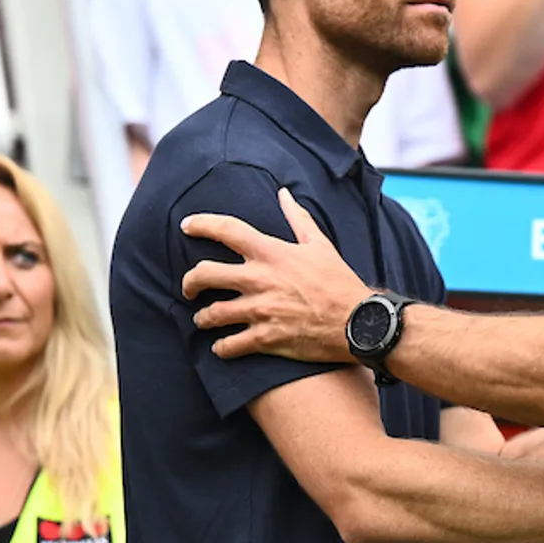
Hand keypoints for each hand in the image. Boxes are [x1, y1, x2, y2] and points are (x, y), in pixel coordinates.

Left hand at [183, 189, 372, 363]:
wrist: (357, 321)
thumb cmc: (338, 281)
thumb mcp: (319, 245)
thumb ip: (297, 218)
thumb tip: (283, 194)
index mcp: (270, 252)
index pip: (226, 230)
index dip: (201, 224)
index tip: (186, 226)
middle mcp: (259, 279)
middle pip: (203, 274)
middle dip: (189, 282)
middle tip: (189, 289)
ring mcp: (259, 310)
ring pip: (210, 314)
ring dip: (203, 318)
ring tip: (205, 320)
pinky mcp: (265, 338)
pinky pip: (228, 346)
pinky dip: (221, 348)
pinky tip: (222, 347)